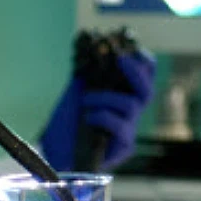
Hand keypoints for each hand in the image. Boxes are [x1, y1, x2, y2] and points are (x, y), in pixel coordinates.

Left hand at [41, 51, 155, 170]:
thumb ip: (90, 74)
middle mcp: (129, 113)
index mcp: (122, 96)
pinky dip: (103, 117)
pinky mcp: (123, 148)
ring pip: (131, 106)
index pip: (144, 78)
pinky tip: (88, 118)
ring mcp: (128, 130)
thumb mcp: (76, 91)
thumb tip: (97, 50)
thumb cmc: (66, 122)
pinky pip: (122, 128)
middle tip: (120, 60)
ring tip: (85, 99)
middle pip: (147, 91)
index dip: (143, 62)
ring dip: (106, 97)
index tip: (130, 50)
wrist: (54, 150)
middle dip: (136, 72)